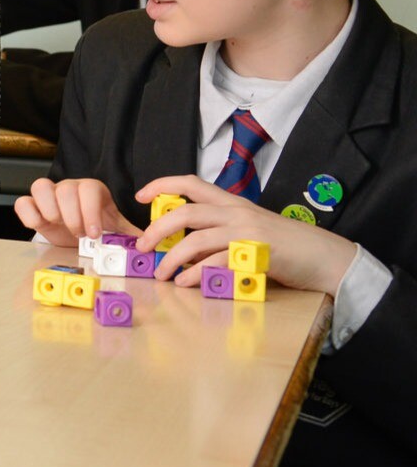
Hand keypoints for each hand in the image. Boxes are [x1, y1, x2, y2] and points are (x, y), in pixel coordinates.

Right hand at [14, 177, 138, 247]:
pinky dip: (29, 215)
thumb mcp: (115, 230)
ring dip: (50, 212)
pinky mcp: (31, 204)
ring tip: (59, 226)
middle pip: (66, 189)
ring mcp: (48, 194)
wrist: (75, 233)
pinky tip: (41, 225)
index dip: (90, 211)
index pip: (89, 189)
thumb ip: (130, 235)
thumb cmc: (95, 227)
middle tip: (78, 233)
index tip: (93, 233)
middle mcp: (69, 187)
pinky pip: (23, 202)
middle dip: (72, 217)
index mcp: (92, 190)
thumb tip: (152, 245)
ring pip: (41, 187)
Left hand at [133, 176, 356, 294]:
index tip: (140, 195)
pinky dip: (196, 274)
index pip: (192, 183)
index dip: (163, 185)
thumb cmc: (286, 246)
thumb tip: (183, 248)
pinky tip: (185, 283)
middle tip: (142, 247)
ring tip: (161, 274)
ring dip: (172, 259)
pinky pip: (216, 263)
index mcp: (233, 203)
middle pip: (185, 212)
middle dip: (157, 230)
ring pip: (196, 240)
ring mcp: (246, 232)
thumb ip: (219, 232)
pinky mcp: (255, 254)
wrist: (326, 257)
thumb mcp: (249, 229)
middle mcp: (237, 213)